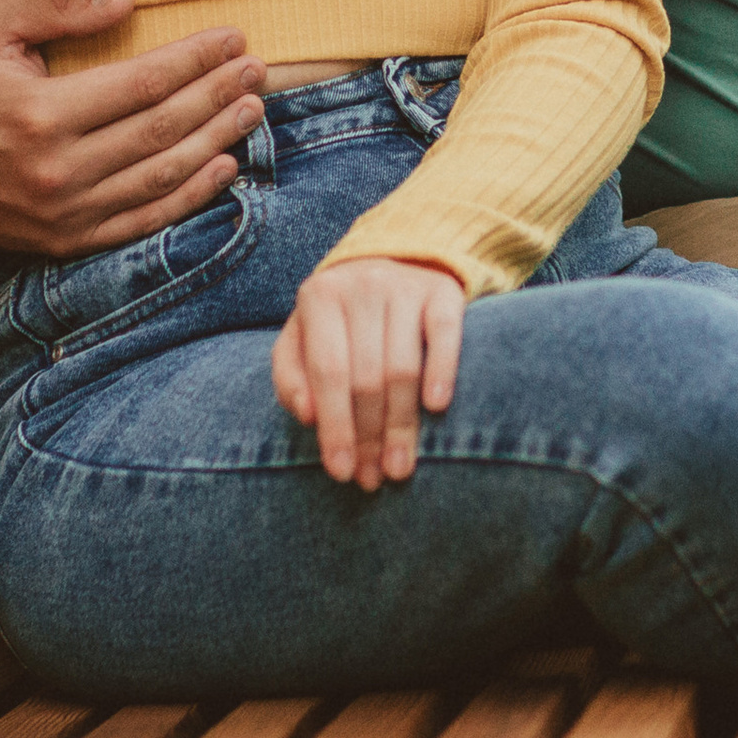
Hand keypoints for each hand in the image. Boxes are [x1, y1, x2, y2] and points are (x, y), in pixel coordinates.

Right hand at [0, 0, 266, 257]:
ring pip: (161, 176)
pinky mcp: (70, 241)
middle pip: (161, 129)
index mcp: (40, 114)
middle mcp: (56, 170)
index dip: (193, 60)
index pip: (140, 84)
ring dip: (216, 141)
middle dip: (216, 95)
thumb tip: (126, 0)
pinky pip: (144, 221)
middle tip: (255, 70)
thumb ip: (59, 8)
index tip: (232, 38)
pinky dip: (191, 197)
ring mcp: (65, 213)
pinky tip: (225, 167)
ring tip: (252, 110)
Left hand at [272, 257, 465, 490]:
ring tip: (400, 466)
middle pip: (366, 377)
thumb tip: (308, 417)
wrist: (394, 258)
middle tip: (374, 478)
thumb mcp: (303, 337)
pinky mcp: (443, 290)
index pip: (327, 372)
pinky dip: (441, 370)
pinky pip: (445, 333)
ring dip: (401, 424)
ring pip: (402, 366)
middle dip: (369, 436)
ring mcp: (405, 286)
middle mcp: (361, 286)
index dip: (335, 426)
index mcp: (319, 296)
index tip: (340, 472)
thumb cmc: (341, 317)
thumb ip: (292, 376)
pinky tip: (436, 406)